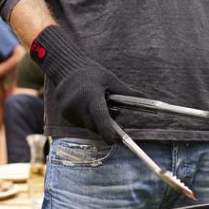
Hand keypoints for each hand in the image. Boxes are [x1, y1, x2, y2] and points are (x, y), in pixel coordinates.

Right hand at [30, 25, 135, 143]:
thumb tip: (144, 96)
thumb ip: (125, 92)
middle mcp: (77, 104)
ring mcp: (68, 110)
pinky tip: (88, 107)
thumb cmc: (92, 73)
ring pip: (88, 125)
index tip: (112, 140)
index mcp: (90, 94)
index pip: (99, 116)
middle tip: (117, 119)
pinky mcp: (64, 114)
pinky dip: (88, 119)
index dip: (106, 130)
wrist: (66, 68)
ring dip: (97, 122)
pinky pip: (80, 122)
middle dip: (106, 127)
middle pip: (95, 125)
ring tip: (102, 106)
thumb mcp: (110, 79)